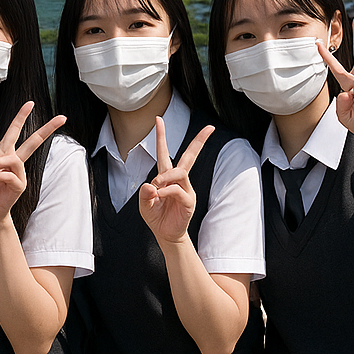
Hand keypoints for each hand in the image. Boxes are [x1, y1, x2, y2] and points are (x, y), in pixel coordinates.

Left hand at [0, 102, 65, 226]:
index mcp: (4, 155)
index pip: (13, 133)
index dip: (21, 118)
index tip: (30, 103)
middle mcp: (14, 162)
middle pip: (33, 142)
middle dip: (47, 129)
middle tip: (62, 118)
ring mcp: (19, 174)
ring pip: (14, 159)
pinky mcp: (19, 186)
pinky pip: (10, 175)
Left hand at [138, 117, 214, 247]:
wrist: (165, 234)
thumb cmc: (155, 216)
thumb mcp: (144, 204)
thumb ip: (144, 194)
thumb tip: (151, 185)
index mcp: (166, 176)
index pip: (165, 153)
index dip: (161, 136)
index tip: (159, 119)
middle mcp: (178, 180)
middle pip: (190, 156)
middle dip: (200, 141)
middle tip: (210, 127)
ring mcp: (186, 189)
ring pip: (179, 172)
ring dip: (165, 177)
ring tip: (156, 187)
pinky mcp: (189, 200)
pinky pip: (177, 190)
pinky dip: (166, 191)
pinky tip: (159, 196)